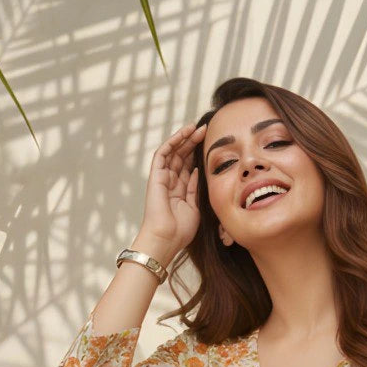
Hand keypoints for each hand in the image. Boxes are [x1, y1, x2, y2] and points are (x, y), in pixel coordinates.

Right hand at [139, 122, 207, 260]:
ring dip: (184, 139)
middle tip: (206, 130)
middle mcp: (170, 182)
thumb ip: (196, 189)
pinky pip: (162, 154)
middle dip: (193, 142)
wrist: (166, 238)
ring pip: (173, 152)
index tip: (211, 144)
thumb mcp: (195, 207)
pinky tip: (183, 133)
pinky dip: (172, 142)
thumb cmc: (180, 230)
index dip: (198, 154)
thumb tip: (199, 171)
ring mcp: (162, 178)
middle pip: (182, 156)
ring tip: (196, 128)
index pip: (189, 166)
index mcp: (180, 190)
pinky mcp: (155, 176)